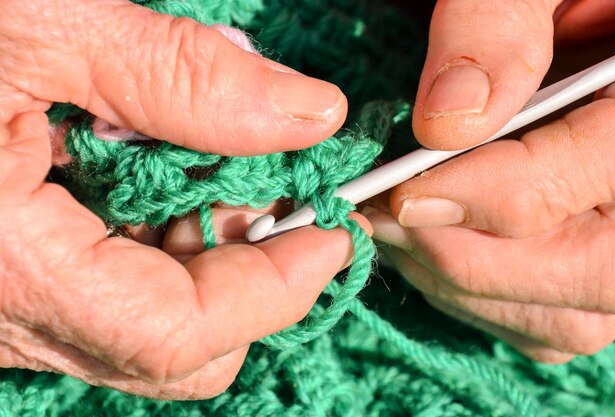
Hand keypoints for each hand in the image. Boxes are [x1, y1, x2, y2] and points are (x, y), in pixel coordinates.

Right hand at [0, 0, 360, 398]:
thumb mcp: (40, 23)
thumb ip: (182, 77)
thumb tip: (308, 115)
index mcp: (0, 267)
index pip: (179, 333)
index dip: (275, 289)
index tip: (332, 233)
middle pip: (173, 349)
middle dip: (246, 277)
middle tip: (277, 199)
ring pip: (142, 328)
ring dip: (203, 260)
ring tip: (210, 176)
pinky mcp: (2, 282)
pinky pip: (106, 297)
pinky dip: (156, 249)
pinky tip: (152, 182)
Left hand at [366, 0, 614, 362]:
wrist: (594, 19)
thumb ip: (500, 25)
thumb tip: (446, 120)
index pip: (578, 182)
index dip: (473, 194)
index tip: (394, 190)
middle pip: (579, 274)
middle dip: (460, 253)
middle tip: (381, 219)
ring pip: (565, 318)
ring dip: (464, 285)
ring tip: (399, 234)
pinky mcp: (607, 271)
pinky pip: (555, 324)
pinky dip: (488, 305)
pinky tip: (441, 255)